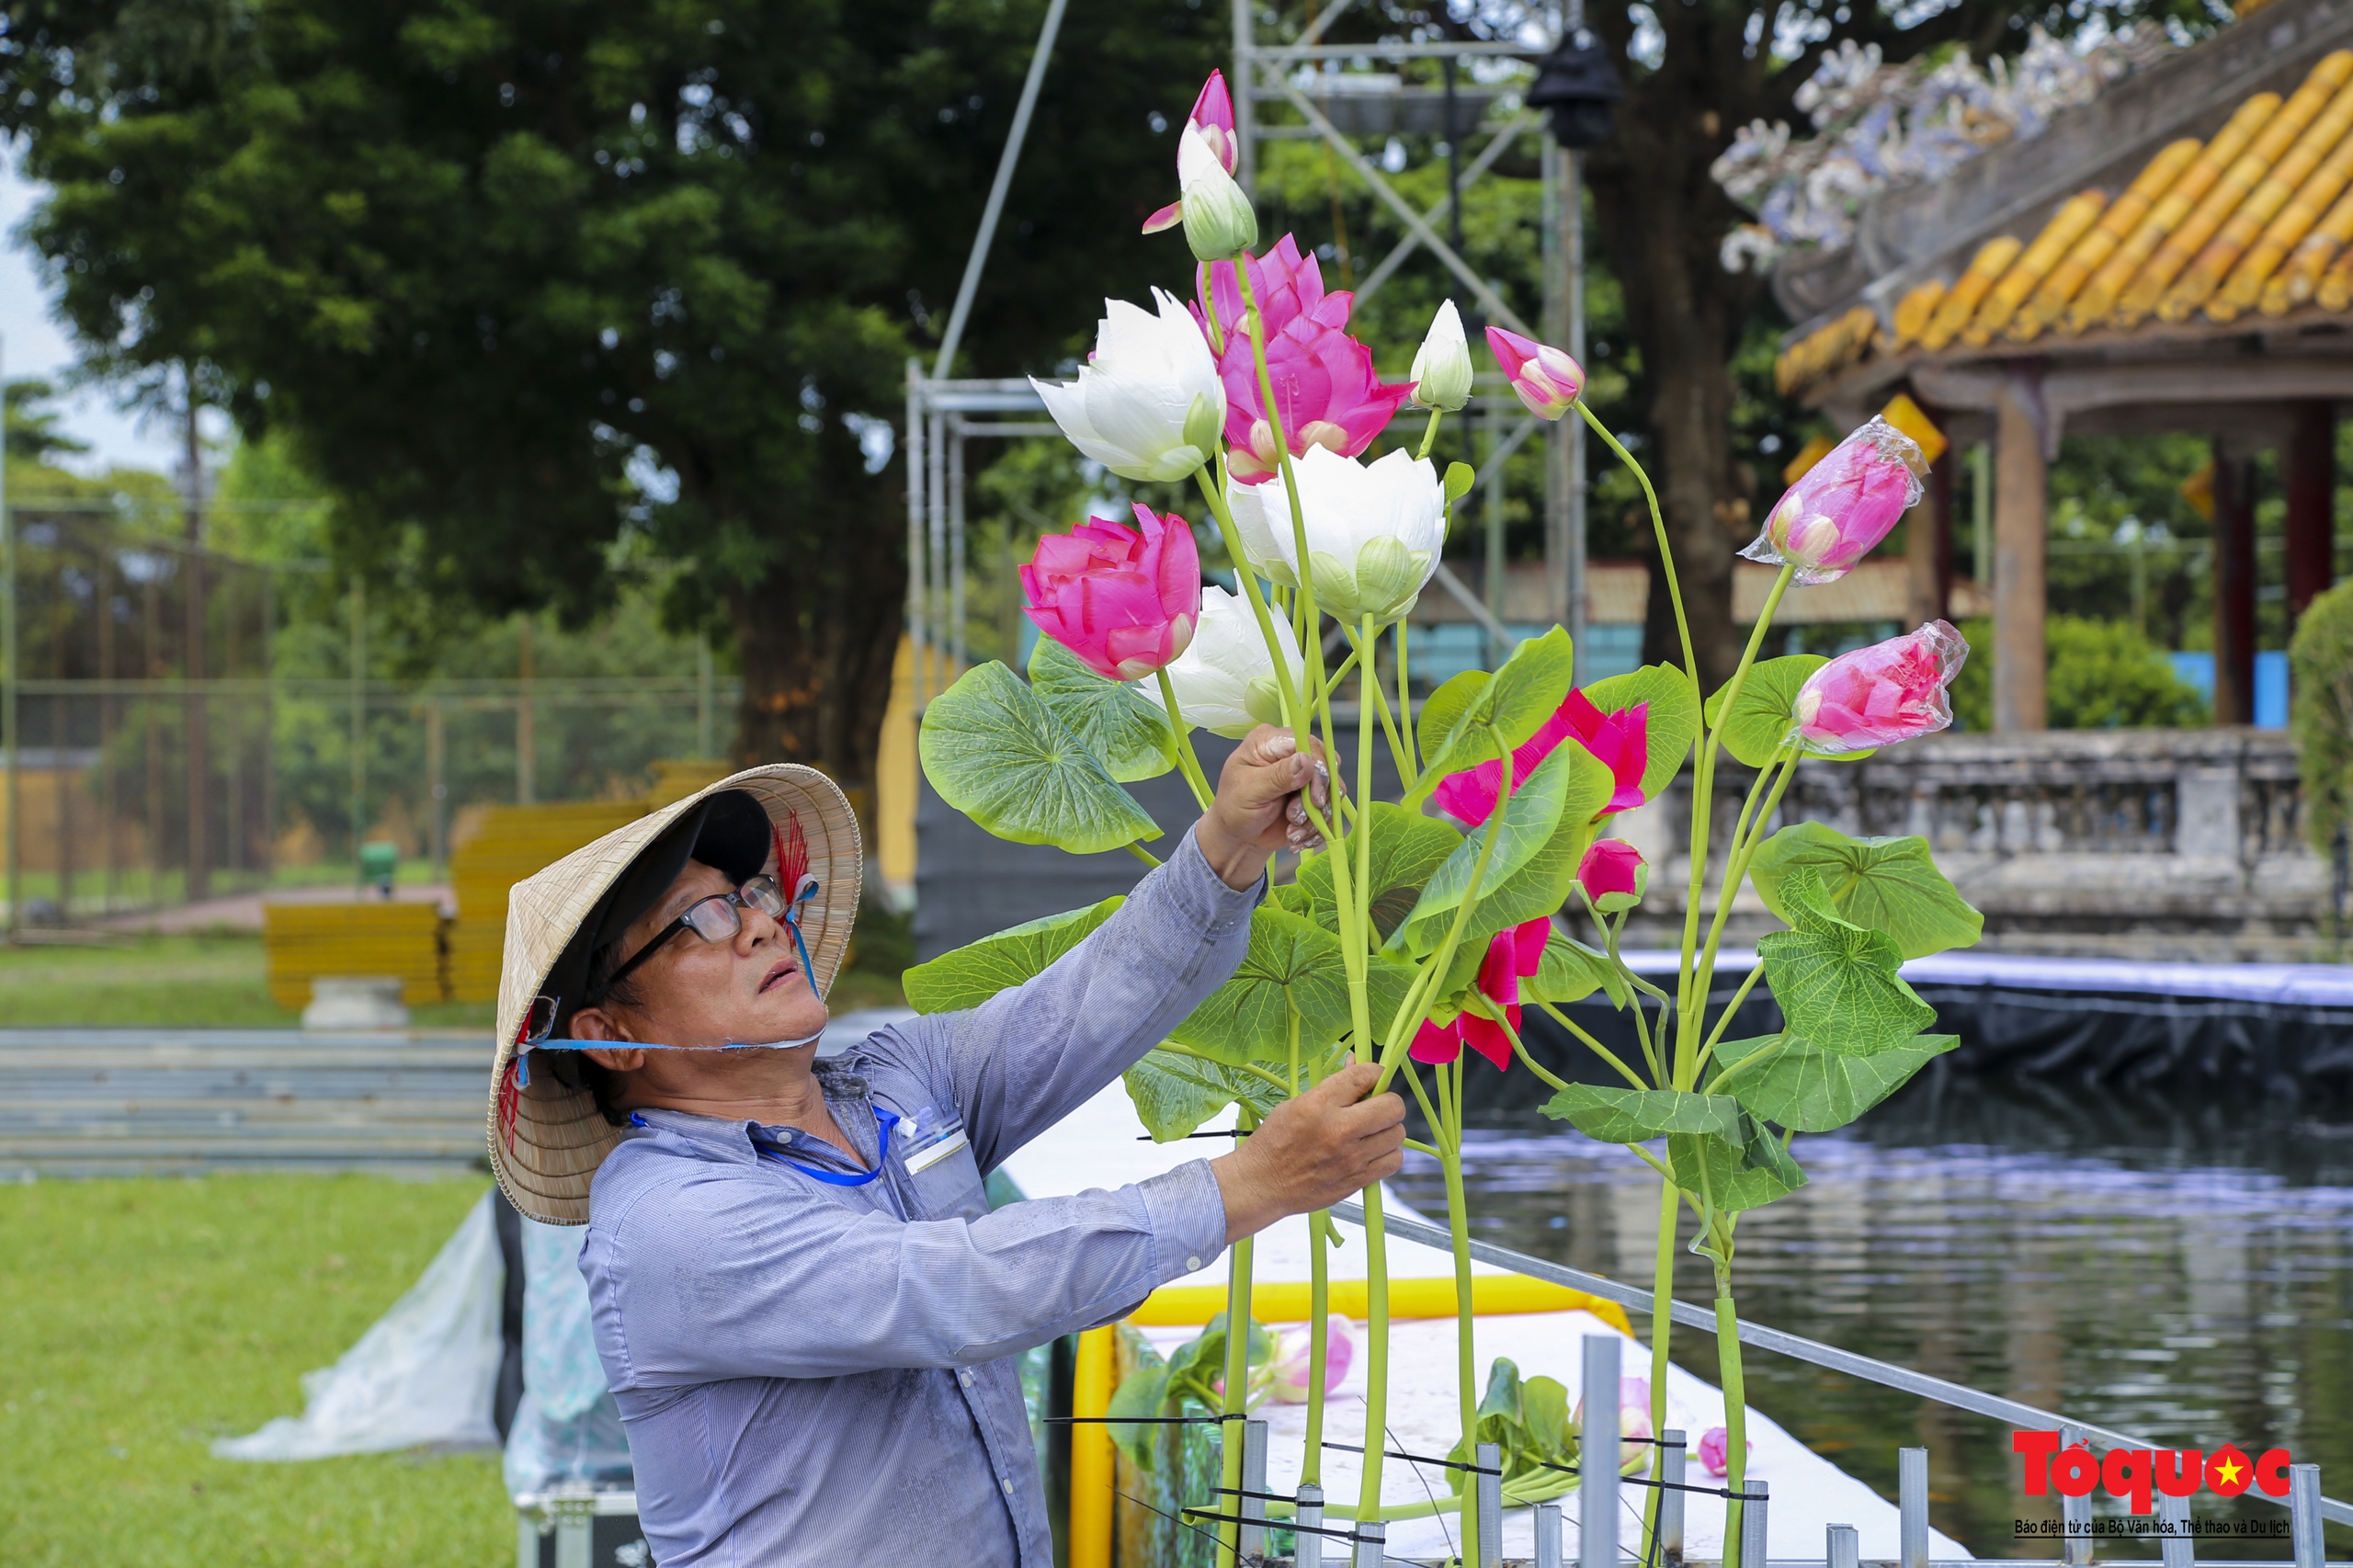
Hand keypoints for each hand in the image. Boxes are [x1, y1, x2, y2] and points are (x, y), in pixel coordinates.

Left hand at [1192, 726, 1336, 890]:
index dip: (1317, 767)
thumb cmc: (1234, 808)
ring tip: (1291, 831)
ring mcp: (1305, 774)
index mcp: (1270, 742)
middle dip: (1317, 796)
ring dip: (1314, 817)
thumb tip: (1306, 760)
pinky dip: (1316, 828)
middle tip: (1295, 817)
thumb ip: (1277, 776)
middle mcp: (1291, 753)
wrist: (1239, 835)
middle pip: (1327, 763)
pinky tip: (1297, 838)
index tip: (1314, 797)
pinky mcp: (1313, 795)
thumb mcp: (1249, 791)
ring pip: (1332, 790)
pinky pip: (1330, 809)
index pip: (1306, 742)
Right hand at [1209, 1063, 1404, 1243]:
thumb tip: (1356, 1066)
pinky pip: (1393, 1161)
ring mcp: (1350, 1158)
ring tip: (1372, 1131)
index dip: (1375, 1072)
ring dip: (1388, 1129)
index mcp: (1319, 1105)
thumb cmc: (1275, 1142)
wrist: (1262, 1184)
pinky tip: (1372, 1151)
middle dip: (1388, 1102)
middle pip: (1393, 1107)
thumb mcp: (1295, 1104)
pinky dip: (1388, 1153)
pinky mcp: (1356, 1180)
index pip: (1365, 1077)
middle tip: (1376, 1106)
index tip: (1372, 1077)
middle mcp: (1338, 1130)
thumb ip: (1332, 1088)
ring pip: (1397, 1135)